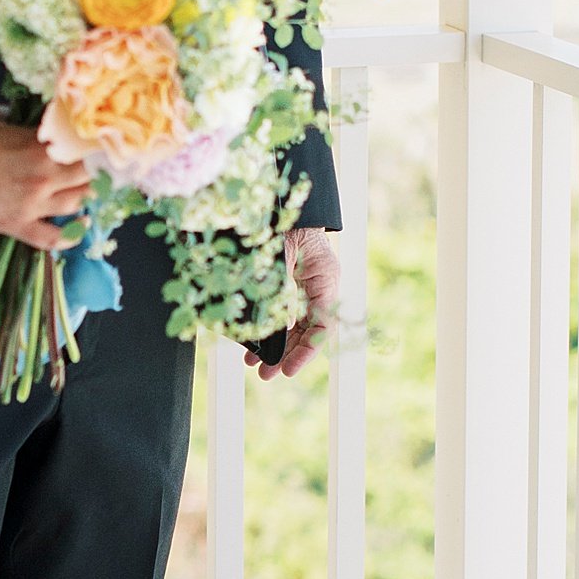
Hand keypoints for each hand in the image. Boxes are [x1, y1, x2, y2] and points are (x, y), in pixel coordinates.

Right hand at [0, 107, 92, 249]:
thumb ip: (20, 120)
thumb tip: (33, 121)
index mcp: (39, 144)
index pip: (84, 145)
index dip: (94, 143)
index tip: (96, 141)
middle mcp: (42, 177)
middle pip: (88, 176)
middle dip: (93, 170)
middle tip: (93, 165)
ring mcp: (31, 205)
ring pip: (77, 205)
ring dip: (82, 197)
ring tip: (80, 189)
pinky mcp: (15, 227)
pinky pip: (52, 240)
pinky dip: (68, 237)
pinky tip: (76, 227)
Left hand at [251, 228, 340, 381]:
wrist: (280, 204)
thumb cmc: (286, 223)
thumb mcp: (282, 256)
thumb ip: (280, 290)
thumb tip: (275, 328)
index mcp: (326, 280)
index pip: (323, 327)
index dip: (306, 353)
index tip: (288, 370)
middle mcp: (319, 288)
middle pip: (308, 332)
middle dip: (287, 356)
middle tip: (266, 375)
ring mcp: (305, 288)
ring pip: (294, 327)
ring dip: (276, 347)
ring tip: (254, 364)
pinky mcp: (290, 287)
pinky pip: (283, 315)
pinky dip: (270, 331)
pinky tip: (253, 344)